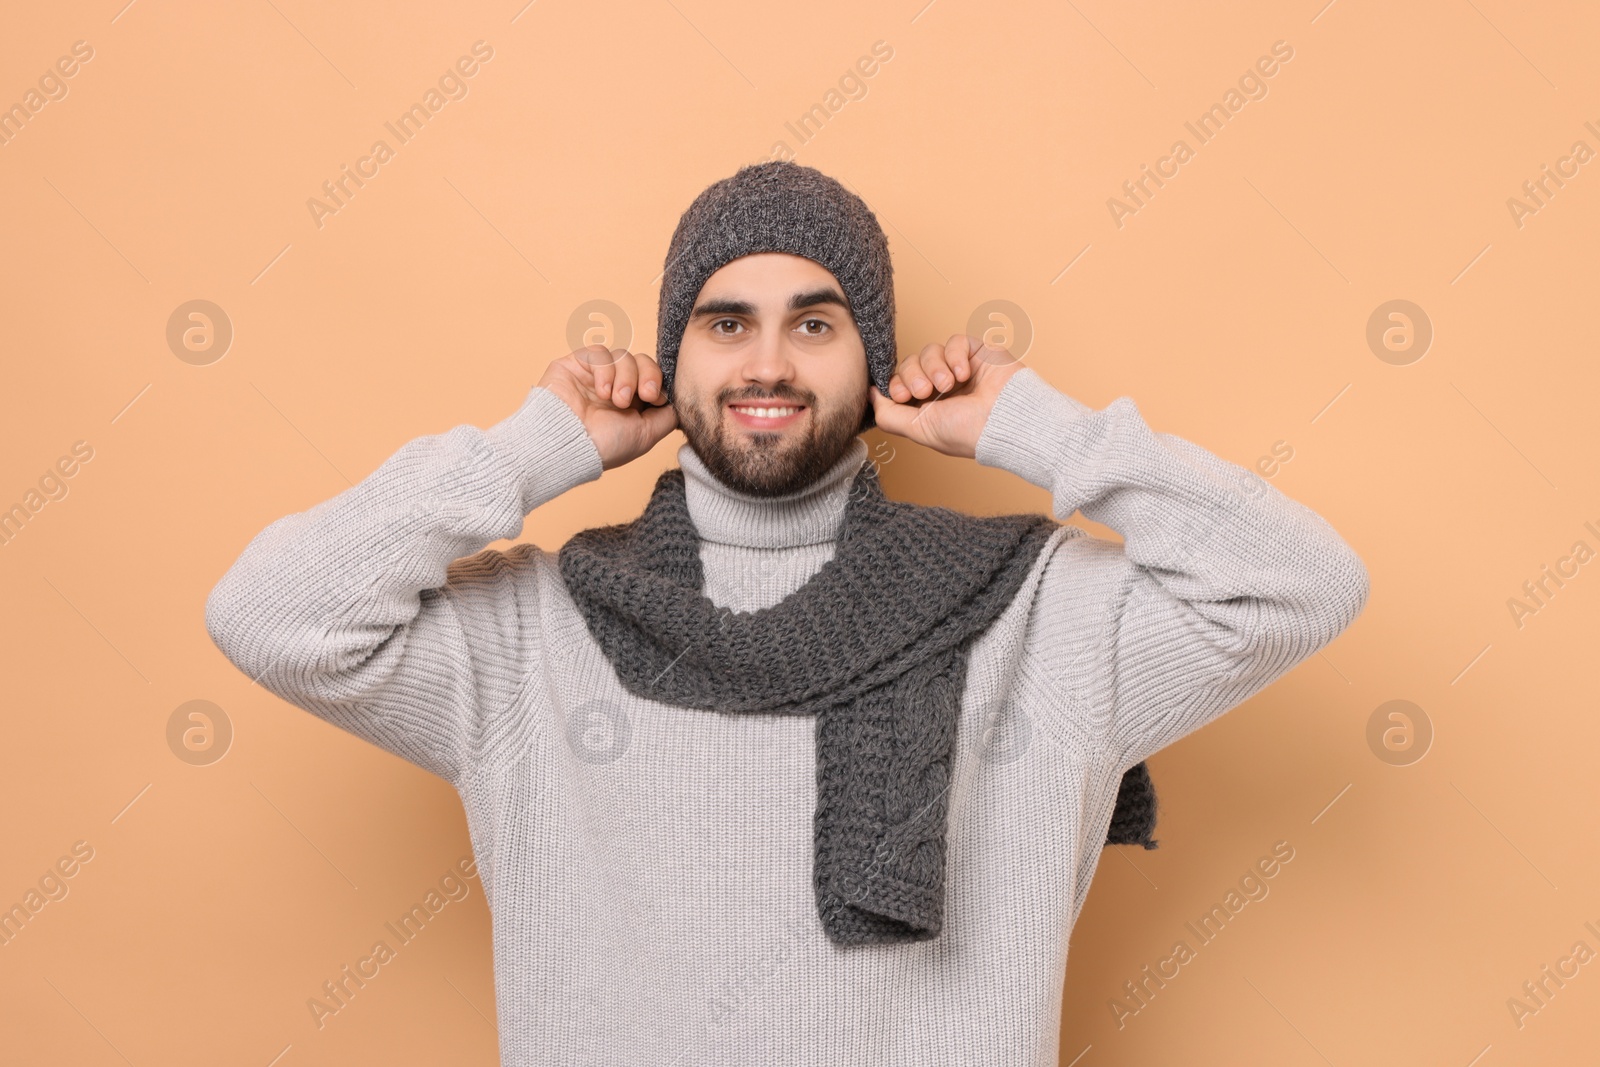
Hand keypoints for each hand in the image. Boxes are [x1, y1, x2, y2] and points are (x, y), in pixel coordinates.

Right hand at [538, 346, 678, 469]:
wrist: (569, 445)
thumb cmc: (604, 446)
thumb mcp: (647, 435)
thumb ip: (667, 416)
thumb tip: (677, 401)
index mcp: (632, 403)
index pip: (653, 376)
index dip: (658, 381)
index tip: (656, 398)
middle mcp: (614, 387)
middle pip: (642, 361)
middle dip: (648, 375)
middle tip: (645, 394)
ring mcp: (595, 375)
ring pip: (623, 355)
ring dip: (625, 377)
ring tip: (616, 400)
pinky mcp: (575, 364)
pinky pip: (600, 353)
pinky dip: (605, 370)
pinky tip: (601, 391)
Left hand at [866, 334, 1023, 458]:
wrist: (1005, 420)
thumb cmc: (967, 432)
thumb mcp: (919, 429)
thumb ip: (889, 415)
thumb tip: (870, 394)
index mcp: (929, 405)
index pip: (899, 382)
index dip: (895, 384)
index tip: (901, 395)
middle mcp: (942, 386)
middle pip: (909, 364)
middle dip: (913, 376)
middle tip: (927, 391)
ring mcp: (959, 367)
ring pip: (929, 350)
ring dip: (935, 368)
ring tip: (950, 385)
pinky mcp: (977, 352)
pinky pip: (954, 341)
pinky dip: (955, 356)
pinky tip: (965, 374)